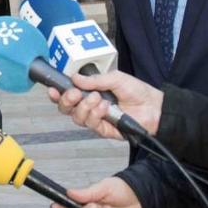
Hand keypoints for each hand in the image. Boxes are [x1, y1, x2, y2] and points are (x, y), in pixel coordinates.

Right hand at [47, 70, 163, 138]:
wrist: (155, 107)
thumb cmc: (138, 91)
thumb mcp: (115, 78)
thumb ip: (94, 80)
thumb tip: (75, 78)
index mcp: (91, 92)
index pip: (68, 95)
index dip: (57, 94)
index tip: (52, 89)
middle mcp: (90, 106)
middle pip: (66, 109)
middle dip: (67, 101)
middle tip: (75, 94)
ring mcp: (97, 119)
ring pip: (77, 118)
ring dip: (85, 107)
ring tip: (99, 99)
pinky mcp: (104, 130)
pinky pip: (91, 125)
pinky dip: (96, 114)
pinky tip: (105, 108)